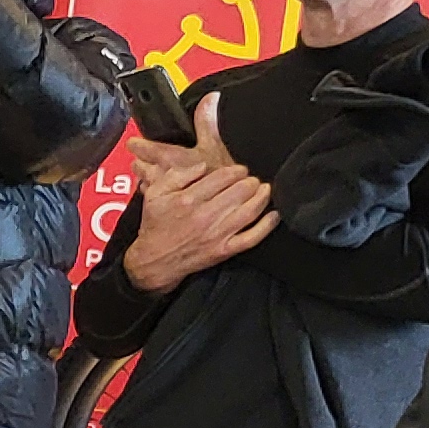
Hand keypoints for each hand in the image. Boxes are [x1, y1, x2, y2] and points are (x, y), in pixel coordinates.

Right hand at [119, 97, 271, 295]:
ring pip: (250, 210)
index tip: (238, 170)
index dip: (235, 170)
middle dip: (249, 181)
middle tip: (250, 180)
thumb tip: (202, 166)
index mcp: (188, 199)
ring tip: (264, 189)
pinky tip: (274, 215)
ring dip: (262, 196)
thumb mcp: (154, 194)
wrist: (154, 261)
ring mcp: (217, 234)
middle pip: (241, 190)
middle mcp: (204, 215)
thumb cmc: (156, 224)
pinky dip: (267, 225)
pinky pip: (252, 237)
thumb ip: (176, 175)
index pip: (223, 176)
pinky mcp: (224, 250)